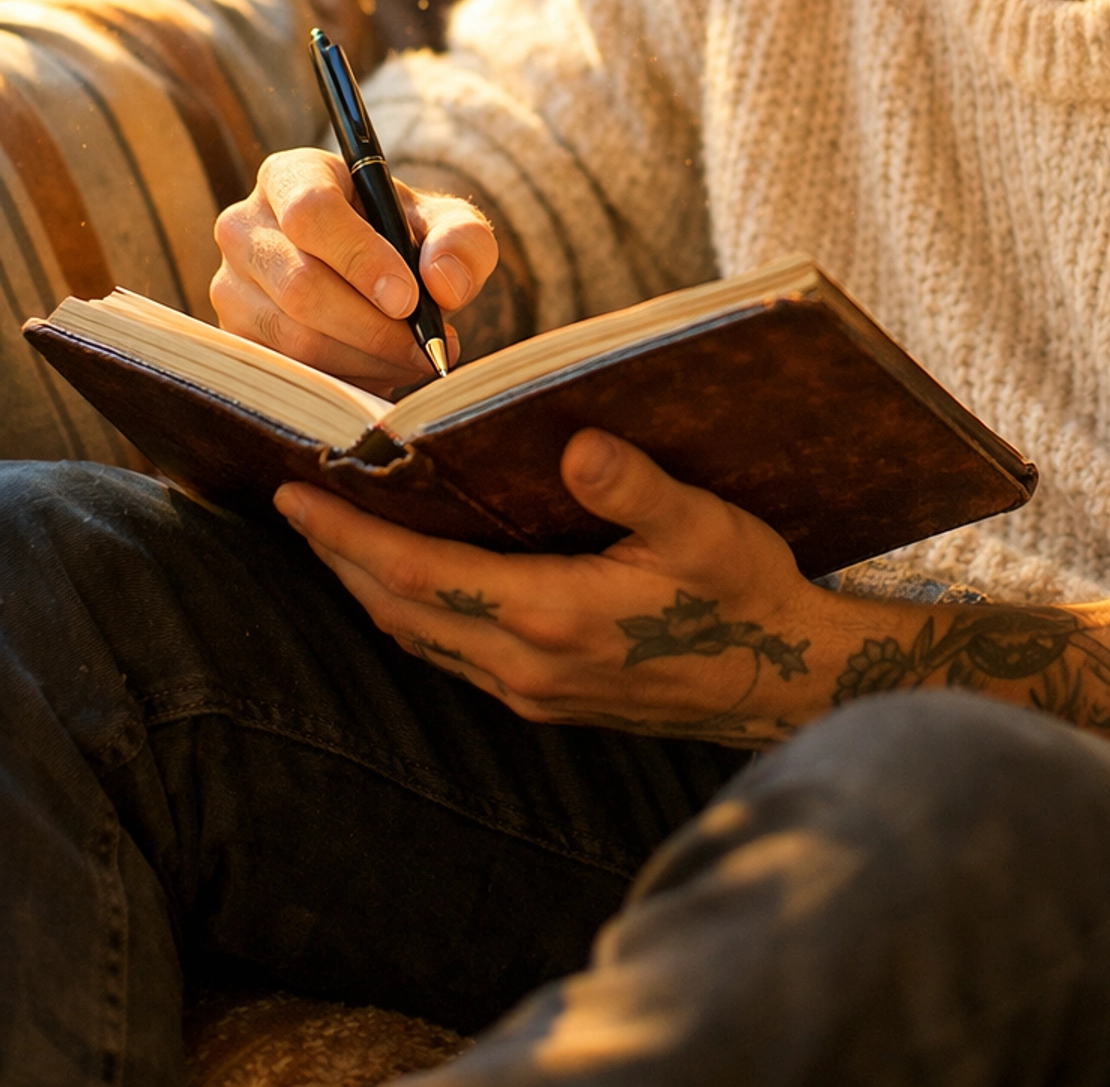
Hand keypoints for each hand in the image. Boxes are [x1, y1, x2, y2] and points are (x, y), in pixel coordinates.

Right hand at [212, 147, 496, 390]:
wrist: (370, 274)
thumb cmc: (403, 238)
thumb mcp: (444, 224)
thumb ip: (461, 239)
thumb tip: (443, 283)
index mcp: (290, 177)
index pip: (310, 212)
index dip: (359, 258)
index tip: (407, 298)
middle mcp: (244, 227)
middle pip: (300, 285)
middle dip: (373, 327)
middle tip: (427, 345)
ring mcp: (229, 286)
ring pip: (293, 338)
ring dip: (365, 359)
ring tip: (413, 358)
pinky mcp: (234, 338)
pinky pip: (288, 371)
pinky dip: (344, 380)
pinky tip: (379, 369)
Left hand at [275, 428, 843, 745]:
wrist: (784, 682)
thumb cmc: (747, 593)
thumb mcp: (705, 528)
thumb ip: (636, 488)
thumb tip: (576, 446)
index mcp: (554, 615)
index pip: (421, 575)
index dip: (350, 538)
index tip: (296, 498)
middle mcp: (528, 664)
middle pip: (401, 611)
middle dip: (340, 558)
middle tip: (291, 505)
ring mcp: (534, 690)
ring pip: (421, 638)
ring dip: (369, 588)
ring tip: (333, 537)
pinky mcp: (548, 697)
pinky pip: (453, 653)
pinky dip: (412, 612)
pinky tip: (410, 581)